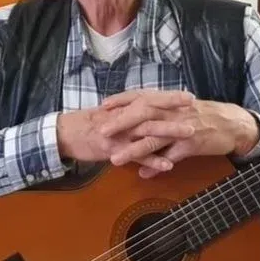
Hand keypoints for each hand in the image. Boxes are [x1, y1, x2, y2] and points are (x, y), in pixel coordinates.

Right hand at [55, 91, 195, 173]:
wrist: (64, 135)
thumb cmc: (87, 125)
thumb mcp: (109, 115)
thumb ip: (128, 113)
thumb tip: (146, 112)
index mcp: (123, 107)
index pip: (150, 98)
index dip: (169, 96)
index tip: (189, 95)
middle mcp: (123, 117)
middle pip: (152, 109)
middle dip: (174, 107)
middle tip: (195, 107)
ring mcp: (119, 133)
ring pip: (148, 130)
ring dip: (170, 131)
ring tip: (190, 132)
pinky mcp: (114, 149)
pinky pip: (136, 156)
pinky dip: (152, 160)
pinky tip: (168, 165)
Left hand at [99, 90, 259, 177]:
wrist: (232, 123)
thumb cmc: (203, 116)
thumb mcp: (180, 110)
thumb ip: (159, 116)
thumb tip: (140, 126)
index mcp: (168, 101)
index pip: (141, 96)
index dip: (122, 100)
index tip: (103, 105)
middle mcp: (172, 112)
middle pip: (143, 115)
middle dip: (121, 123)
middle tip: (102, 132)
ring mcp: (182, 128)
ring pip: (153, 138)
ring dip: (133, 150)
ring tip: (116, 160)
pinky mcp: (192, 144)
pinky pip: (171, 156)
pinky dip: (158, 166)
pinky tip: (145, 175)